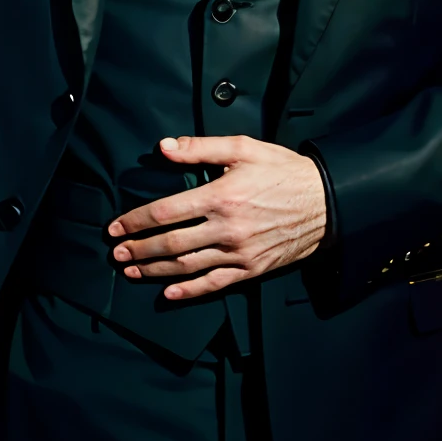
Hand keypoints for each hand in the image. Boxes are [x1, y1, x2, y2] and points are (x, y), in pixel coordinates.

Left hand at [107, 134, 327, 299]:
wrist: (326, 201)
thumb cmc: (283, 171)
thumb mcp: (244, 148)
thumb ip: (201, 148)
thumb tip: (164, 147)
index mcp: (221, 196)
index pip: (166, 211)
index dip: (136, 221)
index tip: (116, 226)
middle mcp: (227, 228)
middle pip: (171, 244)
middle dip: (139, 249)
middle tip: (116, 253)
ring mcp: (239, 253)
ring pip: (188, 266)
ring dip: (155, 271)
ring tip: (133, 270)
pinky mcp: (251, 269)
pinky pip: (215, 284)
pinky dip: (189, 291)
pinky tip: (169, 293)